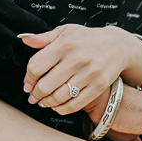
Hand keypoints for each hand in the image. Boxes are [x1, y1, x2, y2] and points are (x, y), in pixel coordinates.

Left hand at [19, 25, 141, 109]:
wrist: (117, 45)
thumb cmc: (86, 38)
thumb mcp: (65, 31)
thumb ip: (44, 38)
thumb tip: (24, 38)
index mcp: (64, 44)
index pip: (36, 65)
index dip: (28, 78)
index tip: (27, 84)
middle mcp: (76, 58)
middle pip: (45, 85)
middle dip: (35, 94)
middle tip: (33, 97)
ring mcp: (89, 73)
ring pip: (59, 97)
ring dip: (47, 103)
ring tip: (43, 102)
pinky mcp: (98, 85)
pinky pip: (75, 104)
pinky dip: (62, 108)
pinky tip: (57, 106)